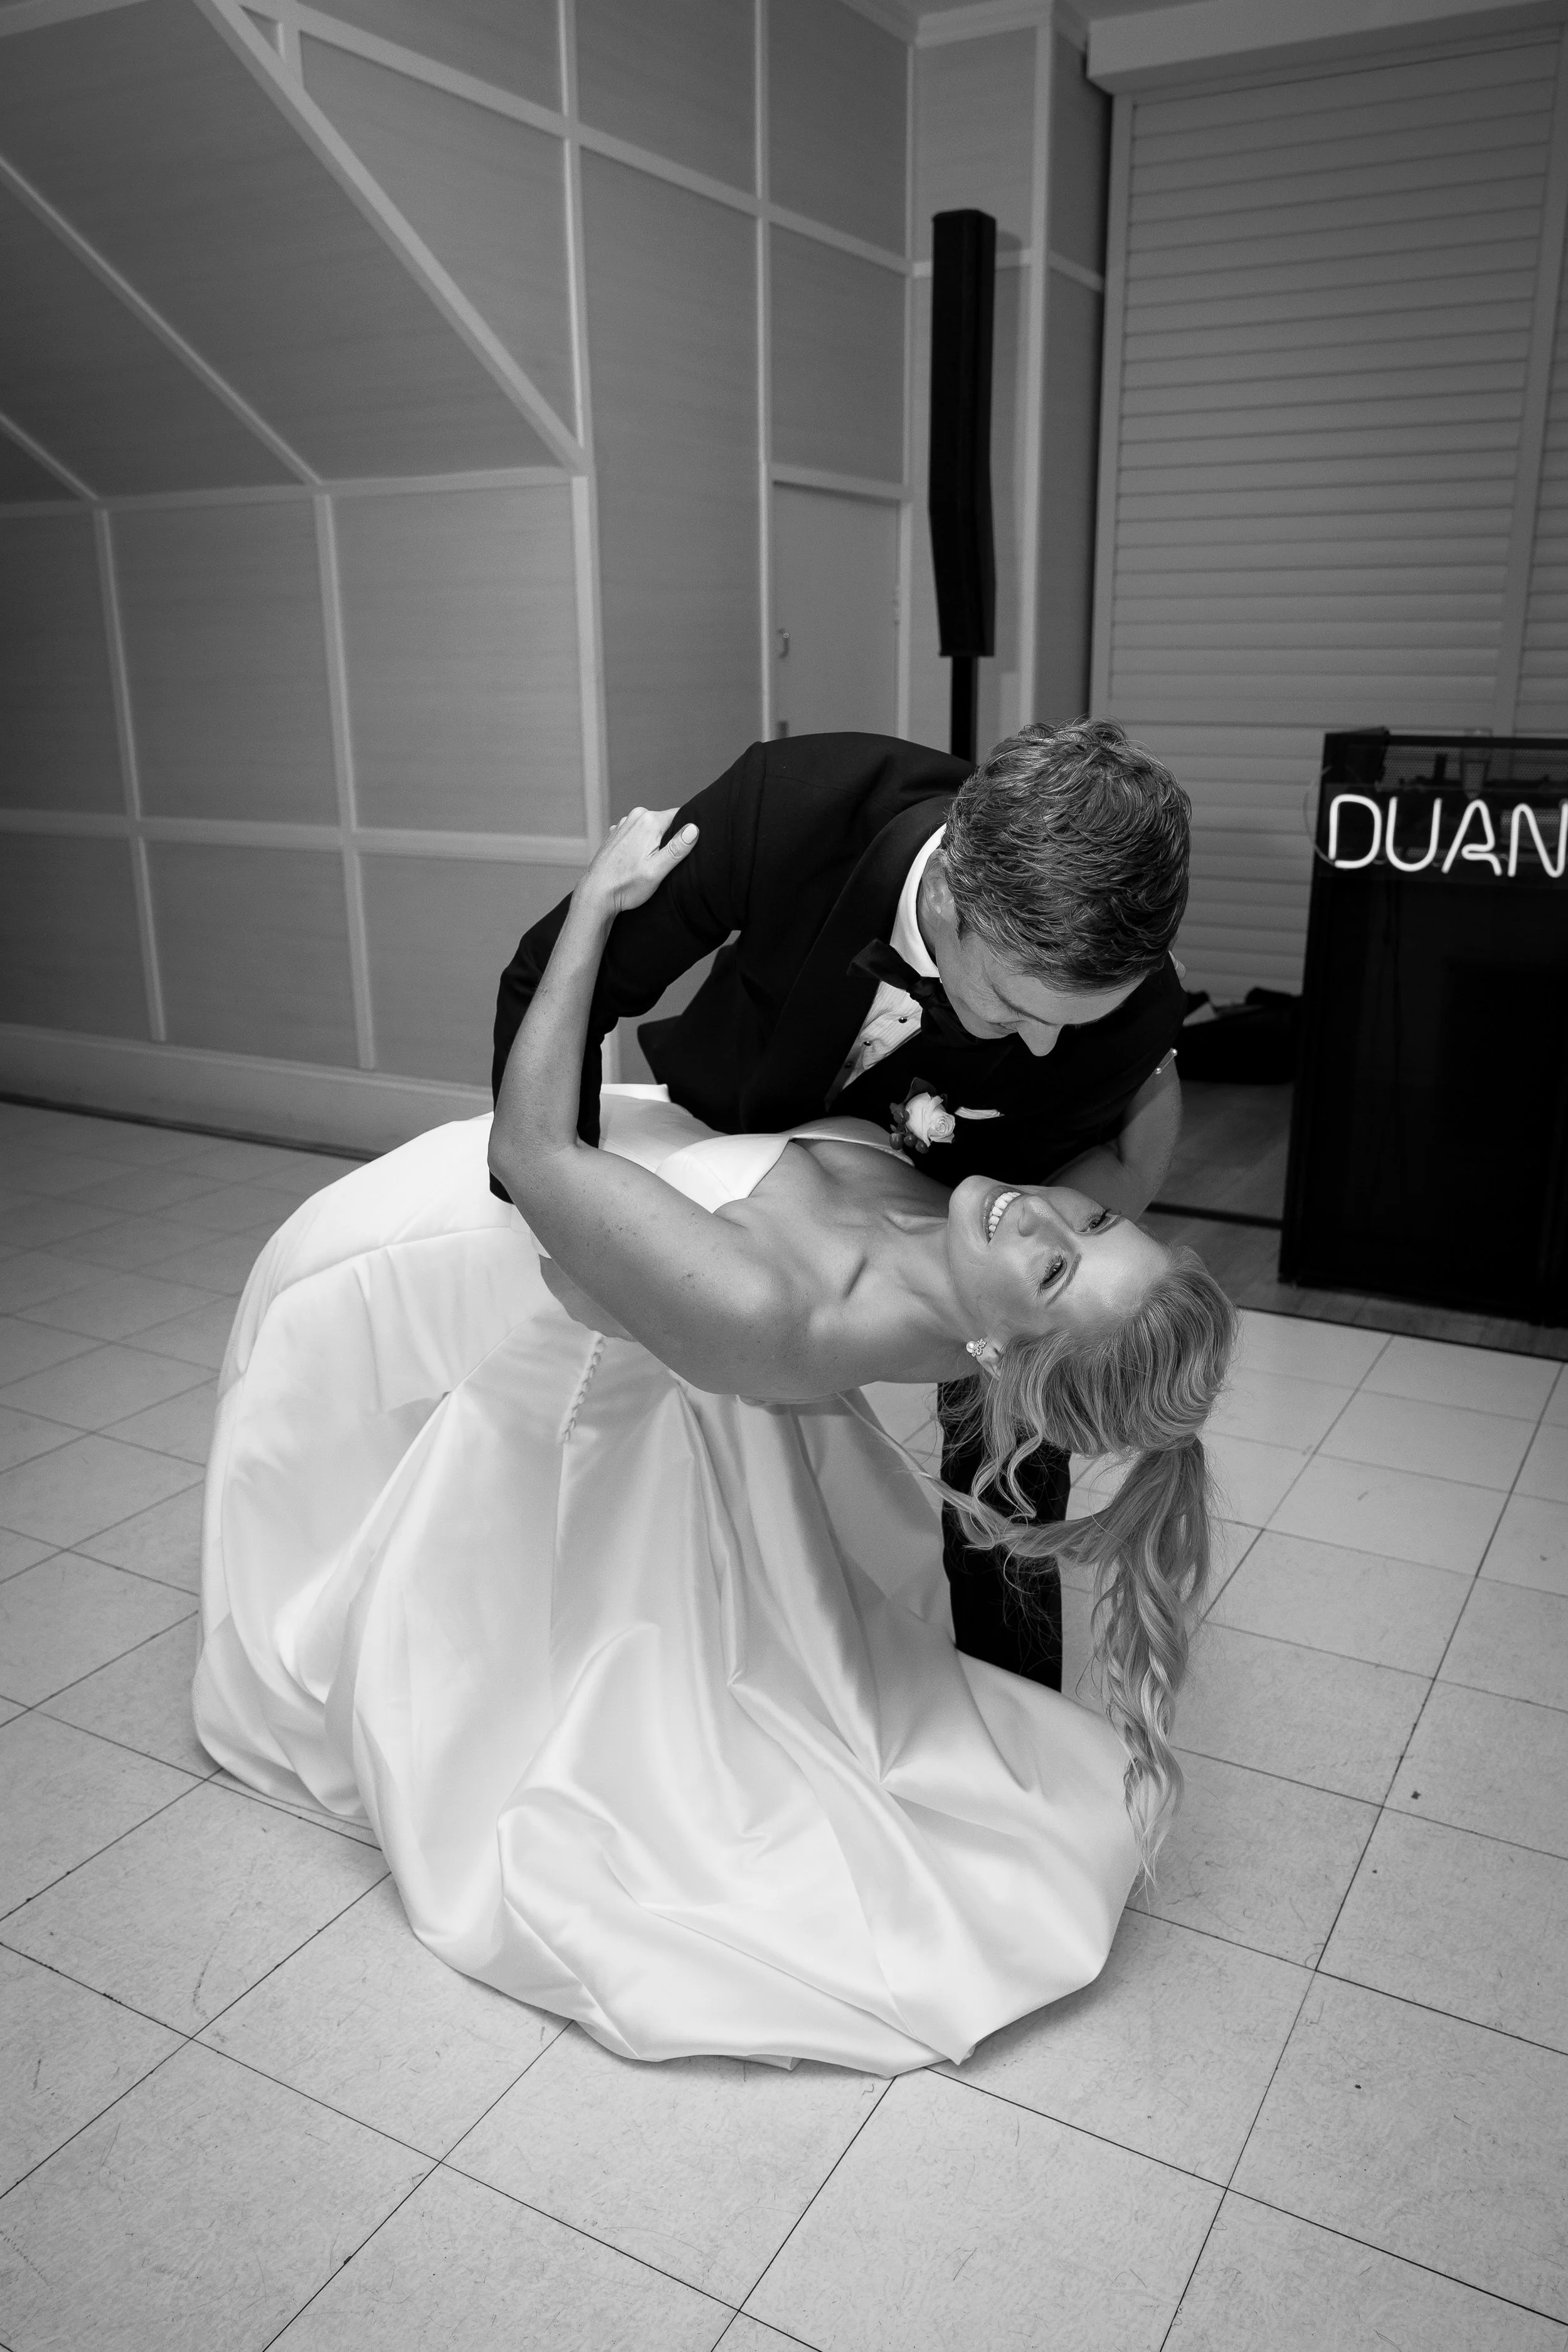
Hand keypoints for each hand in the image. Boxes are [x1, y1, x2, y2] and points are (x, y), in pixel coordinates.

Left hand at [576, 807, 698, 917]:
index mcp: (649, 821)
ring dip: (655, 842)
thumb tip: (694, 828)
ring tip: (649, 863)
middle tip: (666, 862)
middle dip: (670, 838)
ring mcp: (624, 824)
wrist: (596, 893)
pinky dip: (641, 844)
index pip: (680, 815)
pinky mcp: (617, 833)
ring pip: (651, 828)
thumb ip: (677, 848)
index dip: (687, 832)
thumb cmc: (626, 885)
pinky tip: (637, 861)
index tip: (684, 850)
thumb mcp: (657, 870)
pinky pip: (637, 833)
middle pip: (665, 822)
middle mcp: (636, 816)